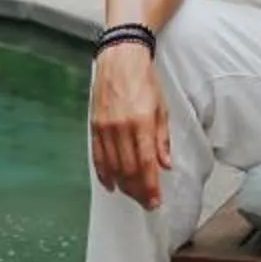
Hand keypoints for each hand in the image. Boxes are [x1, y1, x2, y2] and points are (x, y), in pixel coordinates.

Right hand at [90, 44, 170, 209]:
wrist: (120, 59)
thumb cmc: (144, 81)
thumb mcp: (161, 108)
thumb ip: (162, 139)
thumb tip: (165, 165)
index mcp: (141, 123)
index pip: (146, 164)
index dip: (150, 187)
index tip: (155, 201)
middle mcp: (121, 128)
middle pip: (128, 170)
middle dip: (138, 191)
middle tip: (146, 202)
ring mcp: (105, 128)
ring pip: (113, 167)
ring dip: (123, 185)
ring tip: (132, 195)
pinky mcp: (94, 126)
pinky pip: (98, 157)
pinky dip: (104, 174)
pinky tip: (111, 185)